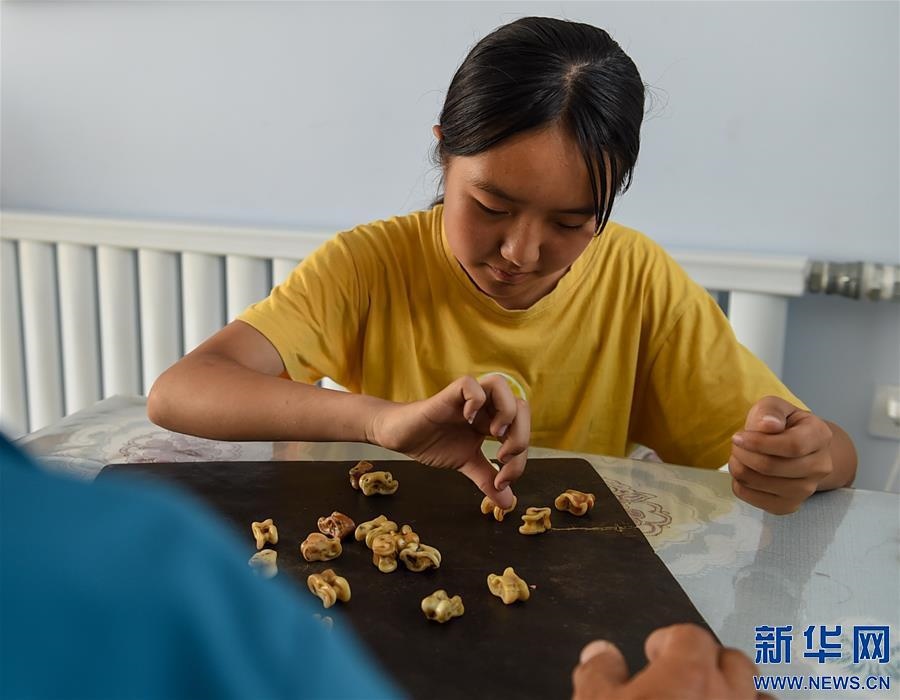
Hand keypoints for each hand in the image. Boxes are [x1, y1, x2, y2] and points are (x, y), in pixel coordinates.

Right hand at [367, 375, 529, 507]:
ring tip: (493, 433)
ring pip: (500, 384)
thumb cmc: (434, 443)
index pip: (522, 430)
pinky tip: (466, 420)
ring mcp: (467, 399)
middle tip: (502, 458)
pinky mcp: (447, 395)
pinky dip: (474, 400)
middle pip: (520, 405)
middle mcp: (484, 406)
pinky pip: (469, 384)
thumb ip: (487, 479)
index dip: (520, 458)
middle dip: (521, 435)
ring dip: (505, 411)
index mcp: (492, 420)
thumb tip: (508, 503)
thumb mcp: (466, 464)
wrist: (402, 437)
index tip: (502, 481)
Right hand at [572, 624, 764, 699]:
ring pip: (761, 698)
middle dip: (710, 664)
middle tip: (684, 679)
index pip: (689, 636)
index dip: (669, 640)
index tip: (653, 654)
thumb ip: (599, 673)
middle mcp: (728, 697)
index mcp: (689, 673)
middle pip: (734, 661)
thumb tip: (601, 655)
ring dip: (741, 697)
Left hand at [729, 396, 832, 513]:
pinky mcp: (788, 505)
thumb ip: (770, 411)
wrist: (795, 449)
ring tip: (740, 455)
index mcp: (820, 436)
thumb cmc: (783, 424)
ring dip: (738, 467)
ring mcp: (806, 490)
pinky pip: (752, 498)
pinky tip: (745, 470)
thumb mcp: (775, 407)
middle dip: (743, 454)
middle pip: (771, 467)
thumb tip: (768, 425)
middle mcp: (820, 466)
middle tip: (737, 444)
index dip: (759, 443)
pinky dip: (739, 483)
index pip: (791, 446)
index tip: (738, 437)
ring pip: (759, 483)